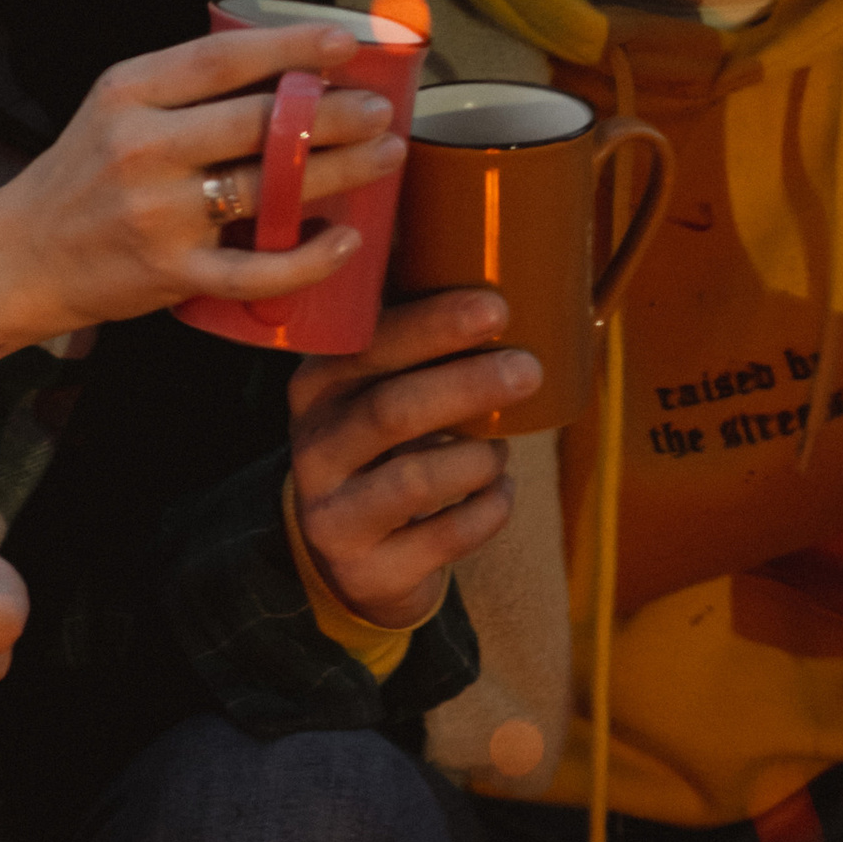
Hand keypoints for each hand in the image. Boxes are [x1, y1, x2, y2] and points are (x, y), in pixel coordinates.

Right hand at [0, 26, 405, 359]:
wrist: (19, 258)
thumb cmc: (81, 178)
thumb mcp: (115, 109)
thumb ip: (183, 87)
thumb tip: (288, 65)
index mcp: (128, 93)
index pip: (221, 58)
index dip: (291, 47)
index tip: (345, 43)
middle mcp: (141, 148)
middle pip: (258, 122)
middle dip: (333, 112)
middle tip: (381, 110)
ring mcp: (158, 214)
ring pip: (270, 187)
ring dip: (340, 169)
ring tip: (386, 155)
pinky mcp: (170, 274)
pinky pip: (258, 268)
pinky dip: (311, 256)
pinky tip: (348, 239)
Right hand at [291, 290, 542, 631]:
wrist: (353, 556)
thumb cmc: (388, 449)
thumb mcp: (378, 390)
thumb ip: (416, 342)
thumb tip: (500, 272)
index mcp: (317, 387)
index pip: (368, 347)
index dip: (433, 325)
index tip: (497, 308)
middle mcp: (313, 449)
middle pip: (391, 410)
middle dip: (467, 386)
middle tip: (528, 370)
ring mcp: (334, 515)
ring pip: (415, 480)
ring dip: (478, 458)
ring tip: (502, 450)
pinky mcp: (367, 569)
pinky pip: (444, 537)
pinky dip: (487, 509)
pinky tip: (499, 492)